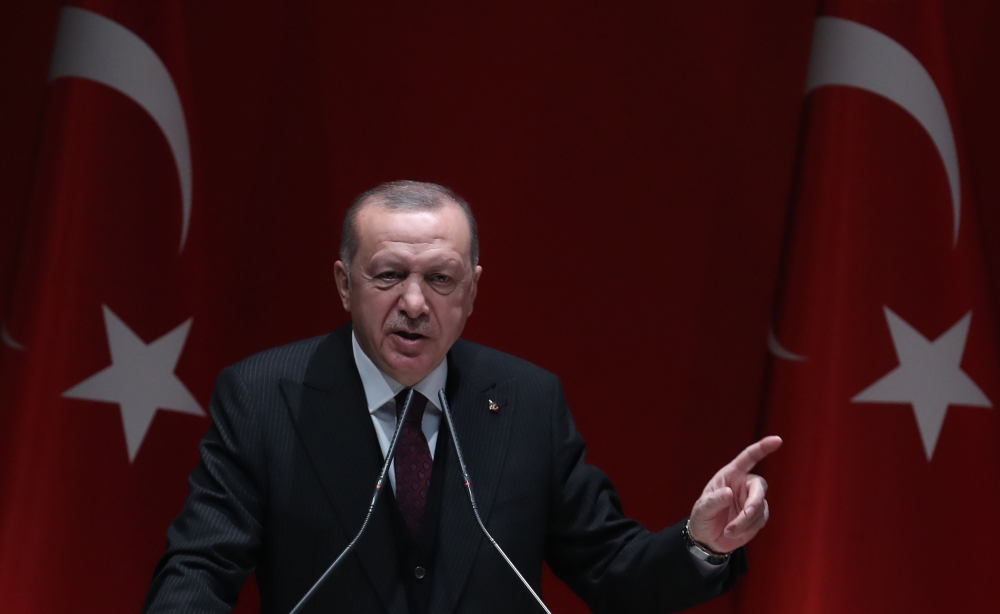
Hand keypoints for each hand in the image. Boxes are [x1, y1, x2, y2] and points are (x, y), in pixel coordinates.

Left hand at [688, 436, 781, 552]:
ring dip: (746, 521)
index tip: (777, 440)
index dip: (762, 448)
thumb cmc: (702, 517)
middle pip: (760, 486)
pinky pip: (761, 520)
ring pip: (760, 507)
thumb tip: (729, 493)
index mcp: (731, 475)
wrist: (707, 539)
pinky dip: (748, 528)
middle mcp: (744, 485)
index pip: (748, 458)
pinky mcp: (758, 517)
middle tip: (747, 514)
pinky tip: (734, 532)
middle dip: (754, 501)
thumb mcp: (702, 509)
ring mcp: (752, 501)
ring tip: (728, 531)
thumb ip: (714, 501)